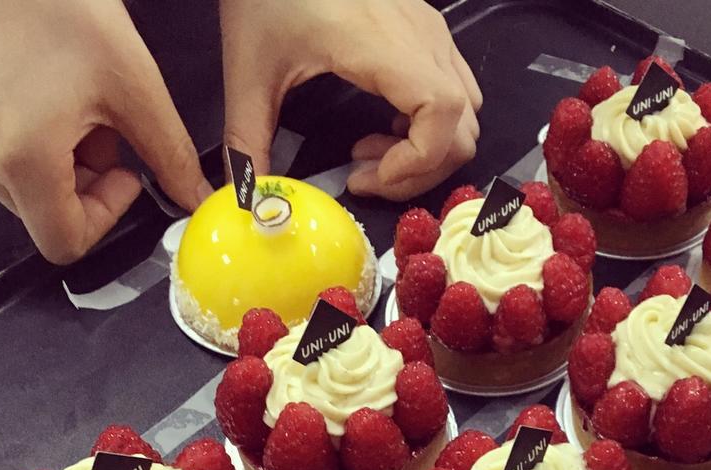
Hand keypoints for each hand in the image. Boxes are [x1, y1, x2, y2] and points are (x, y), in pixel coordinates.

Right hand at [0, 0, 208, 263]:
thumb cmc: (56, 2)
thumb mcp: (133, 83)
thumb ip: (171, 155)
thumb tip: (199, 198)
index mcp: (21, 156)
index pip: (64, 243)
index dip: (105, 217)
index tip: (124, 174)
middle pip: (44, 215)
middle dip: (86, 184)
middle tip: (104, 129)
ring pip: (21, 186)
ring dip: (59, 161)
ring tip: (72, 101)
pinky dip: (27, 138)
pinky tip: (42, 90)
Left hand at [220, 0, 481, 199]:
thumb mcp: (249, 69)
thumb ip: (246, 139)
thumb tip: (247, 196)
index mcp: (385, 45)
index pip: (443, 116)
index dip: (416, 163)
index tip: (368, 177)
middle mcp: (422, 39)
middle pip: (461, 130)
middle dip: (418, 170)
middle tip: (365, 176)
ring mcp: (430, 34)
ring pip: (464, 116)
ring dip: (425, 150)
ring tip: (372, 151)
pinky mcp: (426, 32)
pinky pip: (453, 93)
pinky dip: (429, 126)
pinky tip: (383, 124)